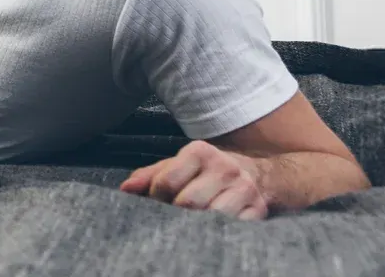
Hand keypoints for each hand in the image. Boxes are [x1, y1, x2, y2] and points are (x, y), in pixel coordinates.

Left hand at [121, 140, 272, 220]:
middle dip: (174, 214)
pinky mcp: (258, 210)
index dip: (155, 198)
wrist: (258, 175)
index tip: (157, 202)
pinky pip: (232, 228)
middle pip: (187, 203)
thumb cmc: (206, 172)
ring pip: (210, 217)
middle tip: (172, 216)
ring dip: (195, 225)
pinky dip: (217, 232)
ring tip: (189, 223)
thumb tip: (126, 189)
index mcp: (200, 151)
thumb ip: (149, 175)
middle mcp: (225, 167)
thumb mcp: (178, 165)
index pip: (166, 182)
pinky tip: (210, 228)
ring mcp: (244, 189)